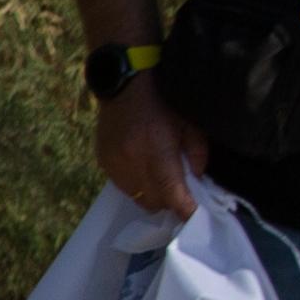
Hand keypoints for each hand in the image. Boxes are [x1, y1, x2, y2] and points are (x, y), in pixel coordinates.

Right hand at [95, 75, 207, 220]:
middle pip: (153, 201)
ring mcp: (113, 162)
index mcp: (156, 149)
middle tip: (182, 193)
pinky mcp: (102, 161)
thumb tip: (196, 182)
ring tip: (162, 179)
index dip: (184, 209)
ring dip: (153, 194)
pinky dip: (137, 185)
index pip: (171, 192)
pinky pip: (123, 186)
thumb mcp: (191, 123)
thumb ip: (197, 155)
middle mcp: (131, 160)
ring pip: (136, 197)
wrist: (124, 83)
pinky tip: (145, 169)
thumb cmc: (164, 100)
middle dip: (170, 202)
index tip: (195, 216)